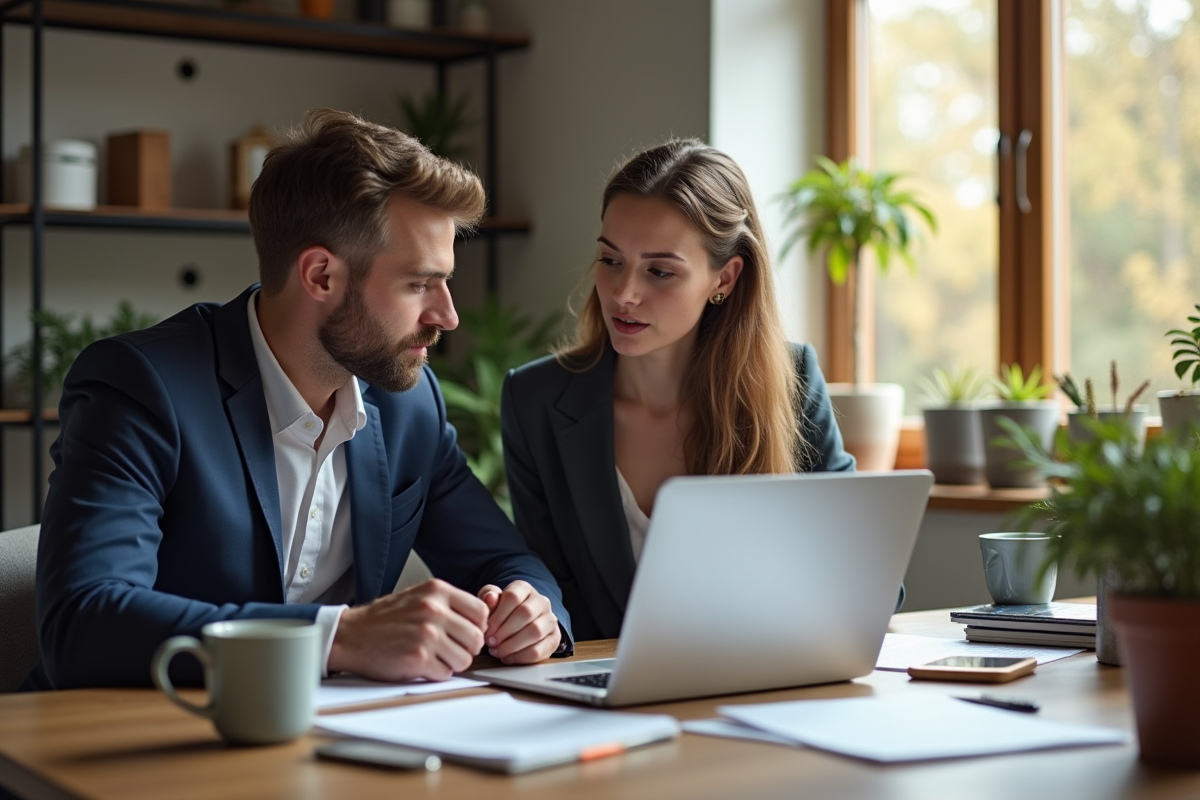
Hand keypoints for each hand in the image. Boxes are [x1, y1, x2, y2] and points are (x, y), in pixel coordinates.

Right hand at [328, 578, 487, 681]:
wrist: (350, 635)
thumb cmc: (384, 619)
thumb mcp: (418, 597)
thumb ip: (448, 604)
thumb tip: (479, 621)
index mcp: (437, 591)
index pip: (481, 611)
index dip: (477, 627)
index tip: (466, 634)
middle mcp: (434, 609)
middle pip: (477, 638)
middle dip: (467, 648)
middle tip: (451, 650)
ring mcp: (426, 634)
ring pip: (465, 659)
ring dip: (452, 663)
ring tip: (435, 657)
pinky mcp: (417, 658)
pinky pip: (445, 673)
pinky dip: (436, 673)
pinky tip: (421, 664)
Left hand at [477, 580, 561, 664]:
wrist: (518, 627)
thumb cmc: (502, 613)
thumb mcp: (491, 602)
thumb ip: (488, 597)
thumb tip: (490, 598)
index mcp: (525, 589)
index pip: (513, 596)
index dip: (497, 615)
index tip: (486, 629)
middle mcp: (541, 601)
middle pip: (525, 613)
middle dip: (504, 631)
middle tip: (491, 642)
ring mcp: (550, 620)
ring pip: (535, 631)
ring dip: (512, 645)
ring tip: (498, 651)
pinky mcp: (554, 639)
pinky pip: (540, 650)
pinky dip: (520, 656)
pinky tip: (508, 657)